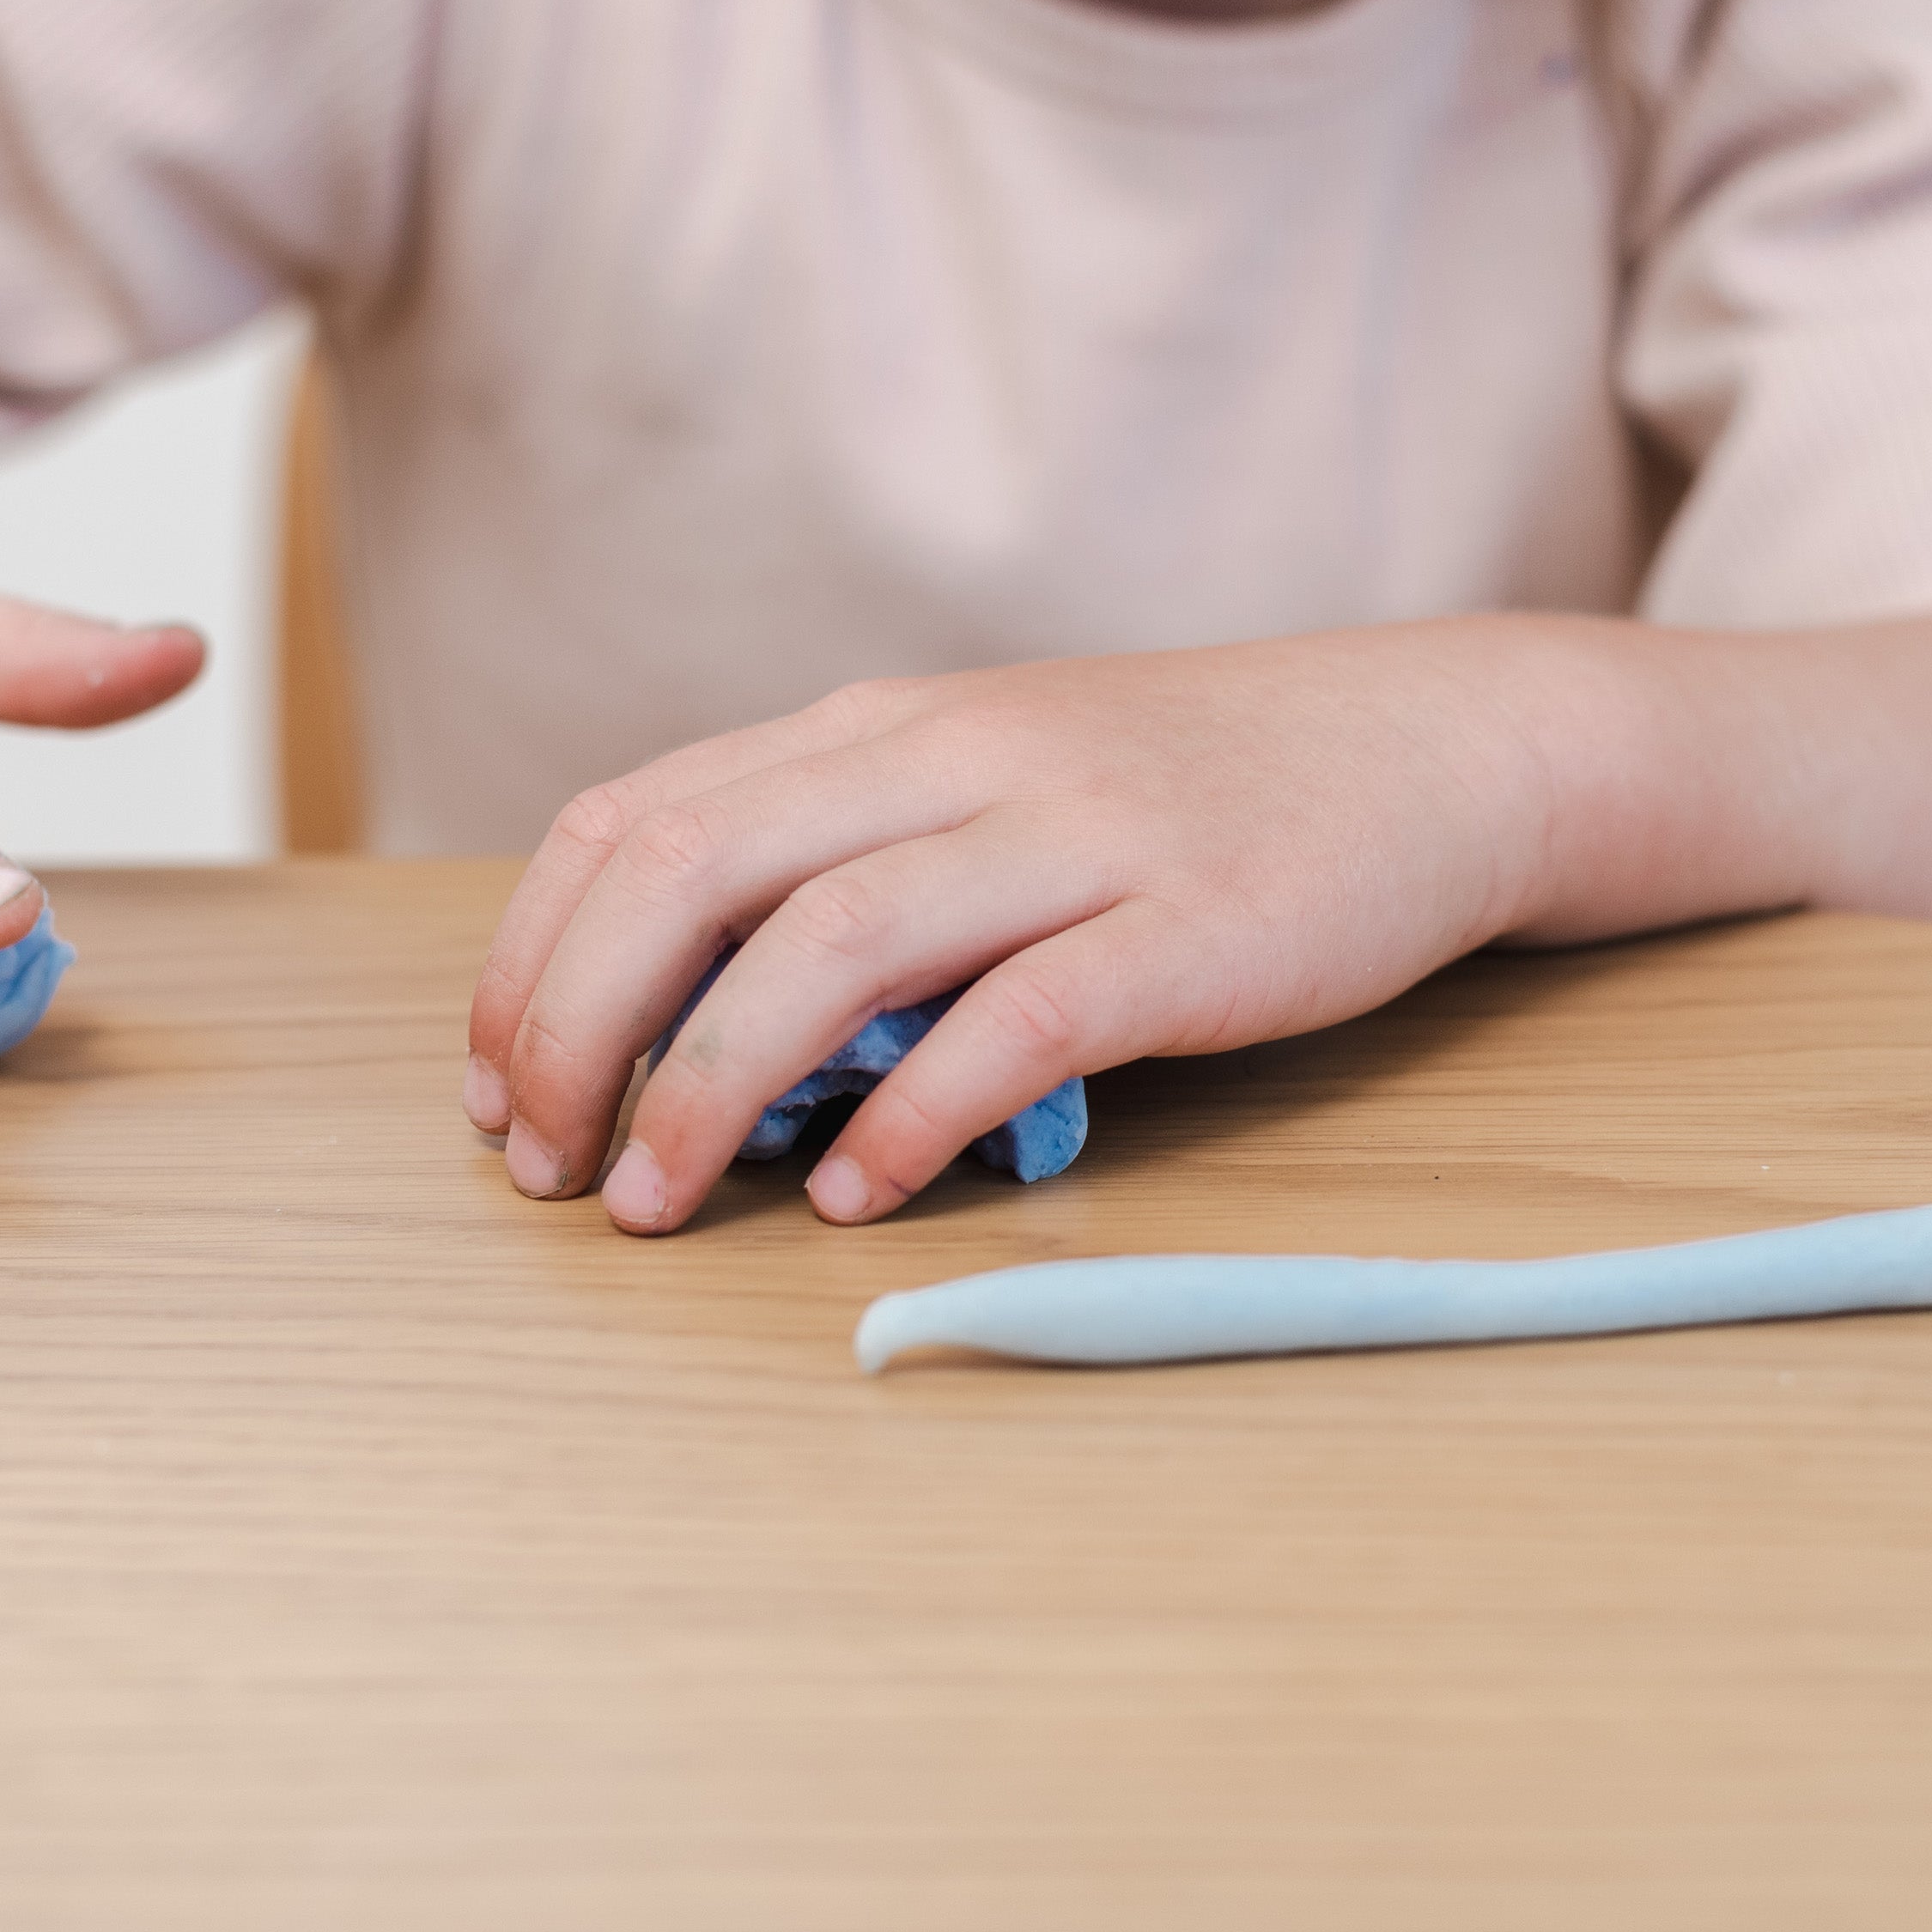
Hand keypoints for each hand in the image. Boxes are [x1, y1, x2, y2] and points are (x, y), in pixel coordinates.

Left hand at [463, 621, 1645, 1235]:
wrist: (1435, 748)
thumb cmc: (1190, 797)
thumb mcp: (989, 786)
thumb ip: (849, 866)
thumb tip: (686, 1021)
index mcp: (880, 727)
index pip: (636, 818)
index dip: (533, 960)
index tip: (496, 1090)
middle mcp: (952, 759)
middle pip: (691, 872)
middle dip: (577, 1030)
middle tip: (543, 1172)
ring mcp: (1072, 836)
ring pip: (826, 945)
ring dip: (705, 1086)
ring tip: (655, 1204)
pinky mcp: (1183, 929)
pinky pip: (1014, 1023)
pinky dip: (909, 1117)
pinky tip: (852, 1197)